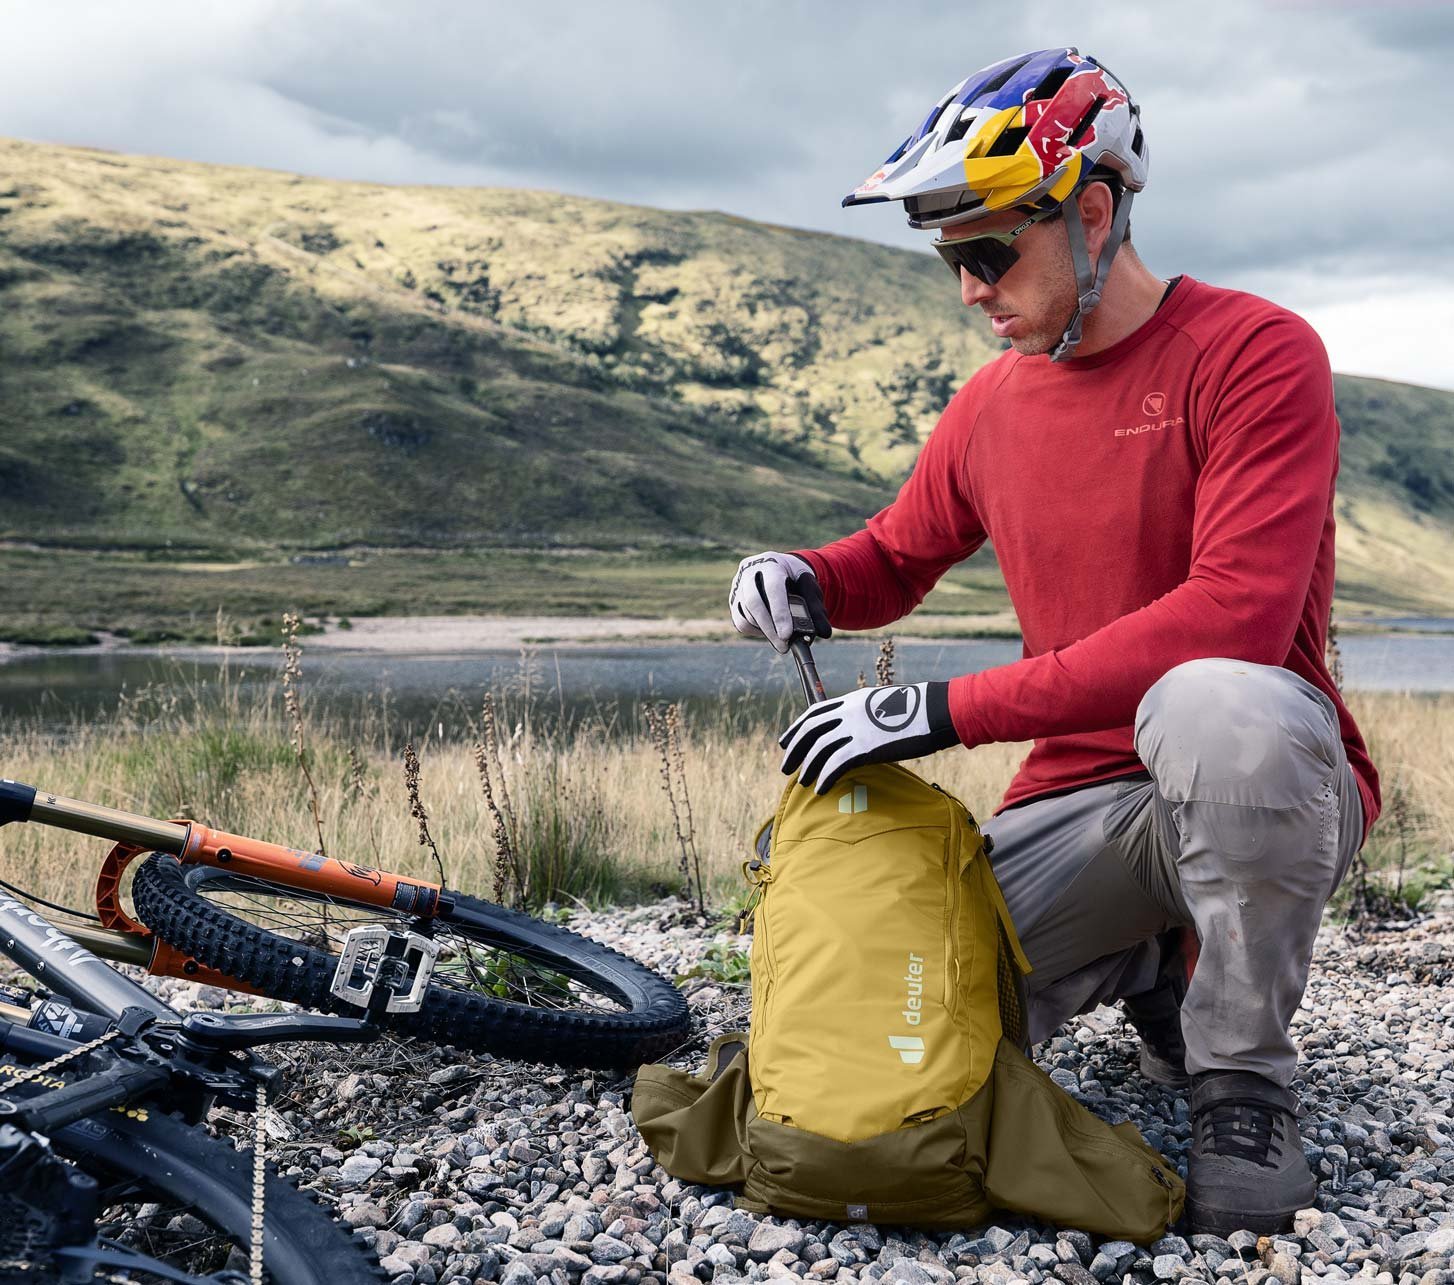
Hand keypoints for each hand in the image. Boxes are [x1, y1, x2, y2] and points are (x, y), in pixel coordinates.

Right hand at [729, 551, 831, 652]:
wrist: (780, 569)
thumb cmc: (796, 580)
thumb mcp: (809, 588)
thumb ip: (817, 609)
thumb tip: (825, 632)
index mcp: (771, 563)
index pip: (773, 587)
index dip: (779, 612)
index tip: (786, 635)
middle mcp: (749, 571)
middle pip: (754, 601)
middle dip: (770, 627)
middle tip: (784, 646)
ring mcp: (738, 585)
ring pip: (746, 614)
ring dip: (765, 631)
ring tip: (781, 639)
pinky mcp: (733, 600)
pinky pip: (740, 622)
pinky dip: (755, 630)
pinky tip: (769, 630)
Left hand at [778, 682, 958, 792]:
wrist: (936, 710)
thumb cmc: (917, 711)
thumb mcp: (883, 705)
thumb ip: (865, 715)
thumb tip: (857, 731)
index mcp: (852, 700)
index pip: (815, 712)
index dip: (797, 728)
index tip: (785, 741)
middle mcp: (849, 712)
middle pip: (811, 730)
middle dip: (795, 749)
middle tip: (786, 766)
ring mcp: (856, 728)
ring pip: (820, 749)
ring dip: (808, 767)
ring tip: (802, 782)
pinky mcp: (866, 747)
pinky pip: (836, 764)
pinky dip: (825, 777)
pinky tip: (820, 789)